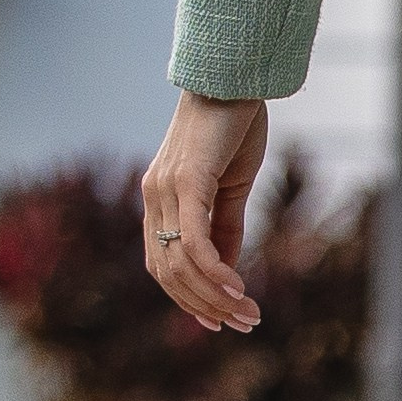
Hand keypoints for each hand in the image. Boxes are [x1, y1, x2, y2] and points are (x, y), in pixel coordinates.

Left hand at [143, 95, 269, 330]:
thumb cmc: (233, 127)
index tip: (219, 322)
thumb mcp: (231, 187)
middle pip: (169, 273)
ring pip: (181, 264)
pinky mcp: (187, 182)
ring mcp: (166, 190)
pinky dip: (215, 271)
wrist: (233, 76)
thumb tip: (227, 271)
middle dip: (206, 307)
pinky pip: (194, 242)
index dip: (188, 300)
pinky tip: (237, 287)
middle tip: (243, 323)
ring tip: (247, 312)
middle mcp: (154, 197)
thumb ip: (225, 228)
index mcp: (159, 199)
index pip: (163, 264)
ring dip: (215, 296)